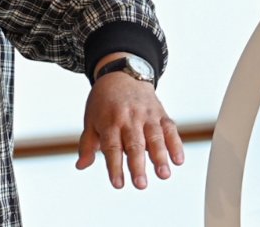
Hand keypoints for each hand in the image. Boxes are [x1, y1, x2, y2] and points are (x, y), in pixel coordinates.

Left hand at [75, 71, 183, 188]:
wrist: (121, 74)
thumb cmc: (104, 102)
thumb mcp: (90, 120)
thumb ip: (87, 144)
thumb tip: (81, 165)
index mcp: (109, 122)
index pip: (112, 147)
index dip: (114, 166)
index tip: (118, 184)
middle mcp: (128, 118)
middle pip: (134, 144)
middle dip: (138, 165)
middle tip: (140, 184)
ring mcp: (146, 115)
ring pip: (154, 137)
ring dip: (160, 157)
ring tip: (163, 174)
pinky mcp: (160, 113)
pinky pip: (169, 129)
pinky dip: (175, 144)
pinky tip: (178, 160)